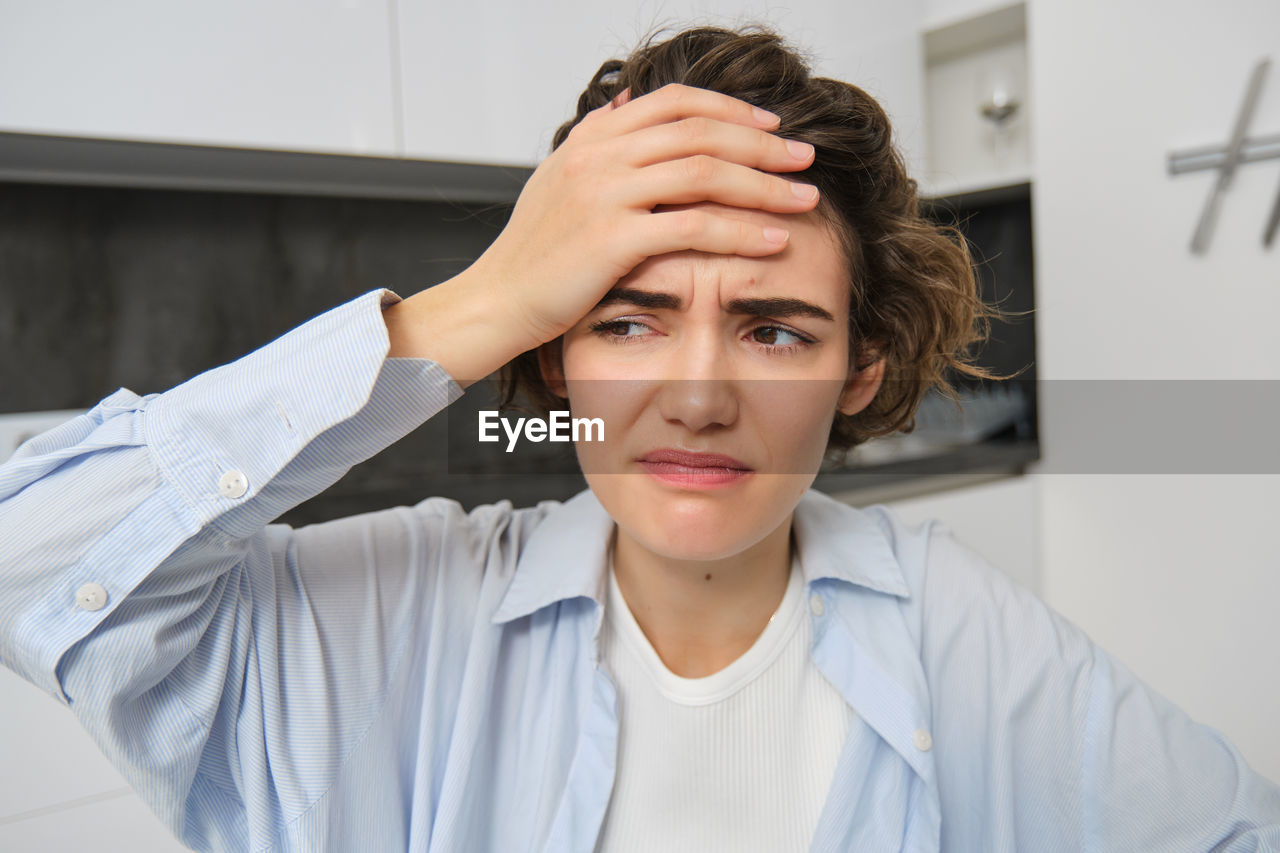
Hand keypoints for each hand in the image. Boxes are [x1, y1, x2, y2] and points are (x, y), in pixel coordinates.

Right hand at [468, 83, 819, 350]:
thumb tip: (630, 101)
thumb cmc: (534, 251)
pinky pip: (694, 227)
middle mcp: (600, 156)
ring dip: (764, 185)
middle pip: (700, 133)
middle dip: (763, 146)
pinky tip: (773, 241)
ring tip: (804, 199)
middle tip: (806, 160)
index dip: (731, 111)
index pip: (676, 103)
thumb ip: (598, 138)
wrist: (498, 300)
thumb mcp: (559, 177)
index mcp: (593, 137)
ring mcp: (605, 194)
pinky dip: (741, 232)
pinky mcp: (613, 239)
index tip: (771, 129)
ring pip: (705, 174)